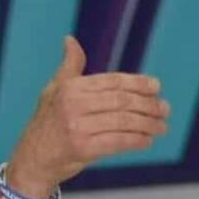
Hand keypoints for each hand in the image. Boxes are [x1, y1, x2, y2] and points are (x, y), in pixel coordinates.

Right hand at [5, 36, 168, 198]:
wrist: (33, 159)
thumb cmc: (47, 122)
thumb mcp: (54, 90)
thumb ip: (69, 67)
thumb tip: (70, 40)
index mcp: (71, 87)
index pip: (113, 81)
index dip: (138, 83)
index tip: (157, 87)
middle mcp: (73, 104)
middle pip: (122, 101)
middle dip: (148, 105)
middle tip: (165, 109)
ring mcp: (78, 127)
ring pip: (124, 122)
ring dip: (148, 124)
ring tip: (162, 126)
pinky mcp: (83, 148)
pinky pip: (119, 142)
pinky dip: (137, 141)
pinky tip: (148, 140)